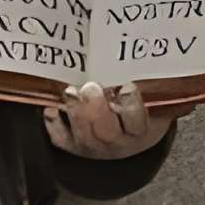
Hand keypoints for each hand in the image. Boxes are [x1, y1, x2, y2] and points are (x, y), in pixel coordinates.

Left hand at [44, 81, 175, 160]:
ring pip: (83, 137)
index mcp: (140, 132)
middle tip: (91, 87)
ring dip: (75, 112)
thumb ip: (148, 88)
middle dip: (96, 109)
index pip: (137, 122)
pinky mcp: (73, 147)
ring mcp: (94, 148)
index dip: (131, 105)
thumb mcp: (152, 102)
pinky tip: (52, 106)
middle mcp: (118, 144)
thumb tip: (146, 56)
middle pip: (106, 133)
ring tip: (71, 92)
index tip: (127, 86)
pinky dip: (53, 122)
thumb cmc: (141, 112)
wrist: (129, 138)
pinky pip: (61, 139)